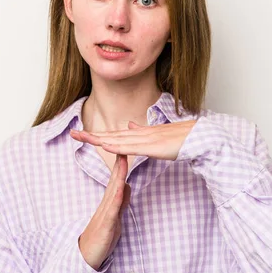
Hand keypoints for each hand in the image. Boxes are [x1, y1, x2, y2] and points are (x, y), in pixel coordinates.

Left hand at [70, 119, 196, 160]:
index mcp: (140, 134)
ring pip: (117, 140)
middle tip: (72, 134)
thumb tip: (130, 125)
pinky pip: (132, 147)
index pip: (114, 135)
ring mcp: (146, 139)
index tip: (82, 134)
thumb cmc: (181, 139)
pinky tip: (106, 145)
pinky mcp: (153, 146)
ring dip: (99, 139)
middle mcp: (140, 134)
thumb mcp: (158, 136)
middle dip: (91, 135)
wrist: (199, 137)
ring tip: (82, 138)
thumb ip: (143, 132)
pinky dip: (117, 146)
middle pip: (111, 135)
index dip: (97, 135)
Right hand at [78, 154, 130, 270]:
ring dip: (118, 175)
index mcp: (110, 202)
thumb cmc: (101, 237)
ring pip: (113, 191)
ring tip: (122, 160)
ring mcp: (105, 213)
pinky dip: (118, 197)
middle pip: (114, 180)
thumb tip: (127, 186)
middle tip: (122, 145)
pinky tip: (122, 187)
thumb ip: (121, 201)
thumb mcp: (115, 216)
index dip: (121, 164)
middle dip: (119, 163)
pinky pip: (113, 209)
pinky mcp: (106, 224)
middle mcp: (107, 204)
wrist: (87, 256)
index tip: (125, 148)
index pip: (116, 180)